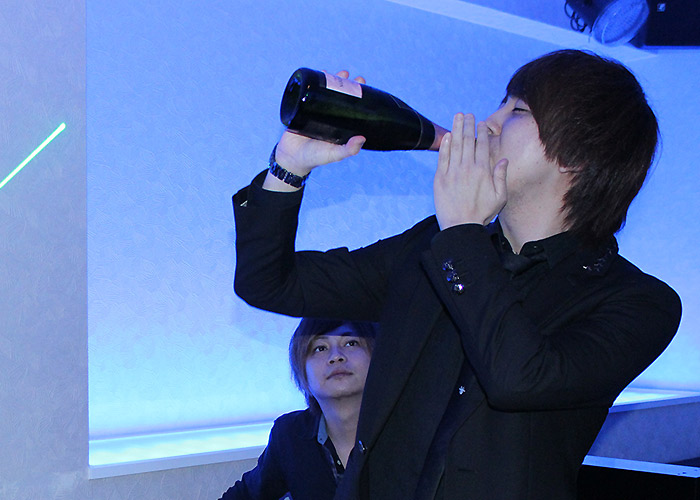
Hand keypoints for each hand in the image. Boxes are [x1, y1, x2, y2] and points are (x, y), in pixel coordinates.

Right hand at [273, 71, 366, 175]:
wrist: (291, 158)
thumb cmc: (315, 158)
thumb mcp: (334, 154)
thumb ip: (348, 150)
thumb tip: (362, 138)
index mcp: (339, 124)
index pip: (351, 106)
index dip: (358, 95)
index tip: (363, 84)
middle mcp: (329, 116)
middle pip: (340, 96)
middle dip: (347, 84)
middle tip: (352, 77)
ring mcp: (315, 111)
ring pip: (326, 92)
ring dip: (332, 80)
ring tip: (339, 73)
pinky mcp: (302, 108)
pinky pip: (309, 92)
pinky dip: (314, 82)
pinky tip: (319, 73)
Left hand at [433, 113, 507, 228]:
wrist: (460, 226)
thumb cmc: (482, 214)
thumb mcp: (500, 197)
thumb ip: (502, 177)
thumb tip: (504, 159)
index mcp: (483, 171)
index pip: (482, 145)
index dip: (482, 132)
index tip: (481, 123)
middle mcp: (467, 168)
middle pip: (468, 141)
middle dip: (468, 125)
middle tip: (467, 114)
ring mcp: (452, 172)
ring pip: (454, 145)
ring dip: (455, 129)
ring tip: (457, 117)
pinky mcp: (440, 178)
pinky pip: (442, 157)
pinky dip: (444, 145)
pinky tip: (446, 135)